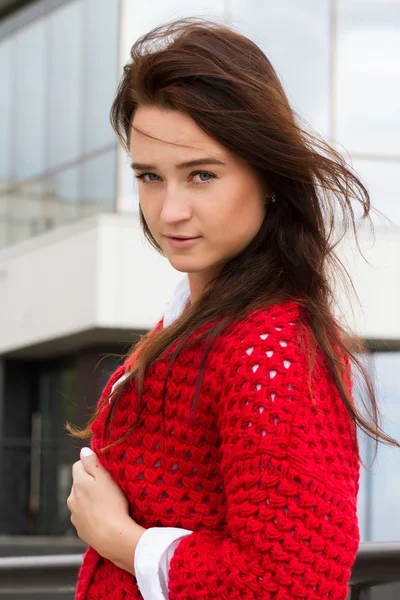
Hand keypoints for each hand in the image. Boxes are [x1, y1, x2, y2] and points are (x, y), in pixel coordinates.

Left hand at [67, 447, 145, 573]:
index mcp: (78, 483)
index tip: (104, 470)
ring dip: (90, 498)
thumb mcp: (105, 478)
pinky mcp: (80, 528)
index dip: (90, 464)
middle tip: (108, 487)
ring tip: (108, 504)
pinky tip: (104, 517)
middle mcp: (72, 498)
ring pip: (81, 500)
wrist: (112, 537)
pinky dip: (92, 514)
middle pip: (79, 483)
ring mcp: (75, 515)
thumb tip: (83, 450)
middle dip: (90, 482)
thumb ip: (93, 462)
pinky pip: (85, 515)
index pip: (78, 465)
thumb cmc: (112, 505)